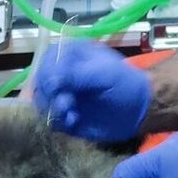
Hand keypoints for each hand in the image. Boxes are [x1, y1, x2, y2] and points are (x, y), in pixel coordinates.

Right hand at [32, 41, 151, 142]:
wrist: (137, 111)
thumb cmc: (125, 84)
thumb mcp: (104, 74)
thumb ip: (77, 75)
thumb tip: (52, 81)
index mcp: (71, 55)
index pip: (47, 60)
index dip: (47, 73)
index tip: (57, 86)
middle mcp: (63, 74)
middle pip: (40, 83)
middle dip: (50, 95)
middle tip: (67, 103)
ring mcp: (62, 96)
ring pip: (42, 102)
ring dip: (53, 109)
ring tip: (71, 114)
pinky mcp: (64, 116)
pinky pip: (51, 120)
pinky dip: (59, 122)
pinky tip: (74, 122)